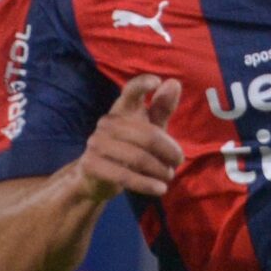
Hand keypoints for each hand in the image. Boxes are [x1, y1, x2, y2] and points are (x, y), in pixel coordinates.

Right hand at [72, 76, 182, 201]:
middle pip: (148, 136)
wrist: (96, 178)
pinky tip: (160, 189)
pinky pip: (125, 176)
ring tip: (169, 175)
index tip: (156, 81)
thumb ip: (161, 108)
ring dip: (161, 170)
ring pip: (139, 157)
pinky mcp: (92, 164)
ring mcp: (96, 143)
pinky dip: (147, 184)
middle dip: (170, 152)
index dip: (141, 85)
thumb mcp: (149, 128)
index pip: (129, 92)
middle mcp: (107, 123)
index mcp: (122, 110)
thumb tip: (174, 82)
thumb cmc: (129, 148)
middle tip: (178, 162)